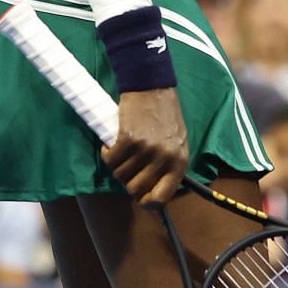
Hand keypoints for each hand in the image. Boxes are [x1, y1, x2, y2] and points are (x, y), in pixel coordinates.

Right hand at [105, 88, 188, 206]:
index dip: (146, 202)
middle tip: (127, 167)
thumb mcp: (177, 143)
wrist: (152, 85)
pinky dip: (107, 153)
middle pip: (135, 189)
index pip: (161, 199)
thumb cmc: (164, 114)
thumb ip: (168, 166)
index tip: (138, 196)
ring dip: (116, 165)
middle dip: (127, 181)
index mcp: (179, 162)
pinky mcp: (128, 138)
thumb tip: (152, 192)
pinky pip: (110, 159)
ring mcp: (146, 149)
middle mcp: (164, 158)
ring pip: (119, 174)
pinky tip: (112, 143)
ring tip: (122, 151)